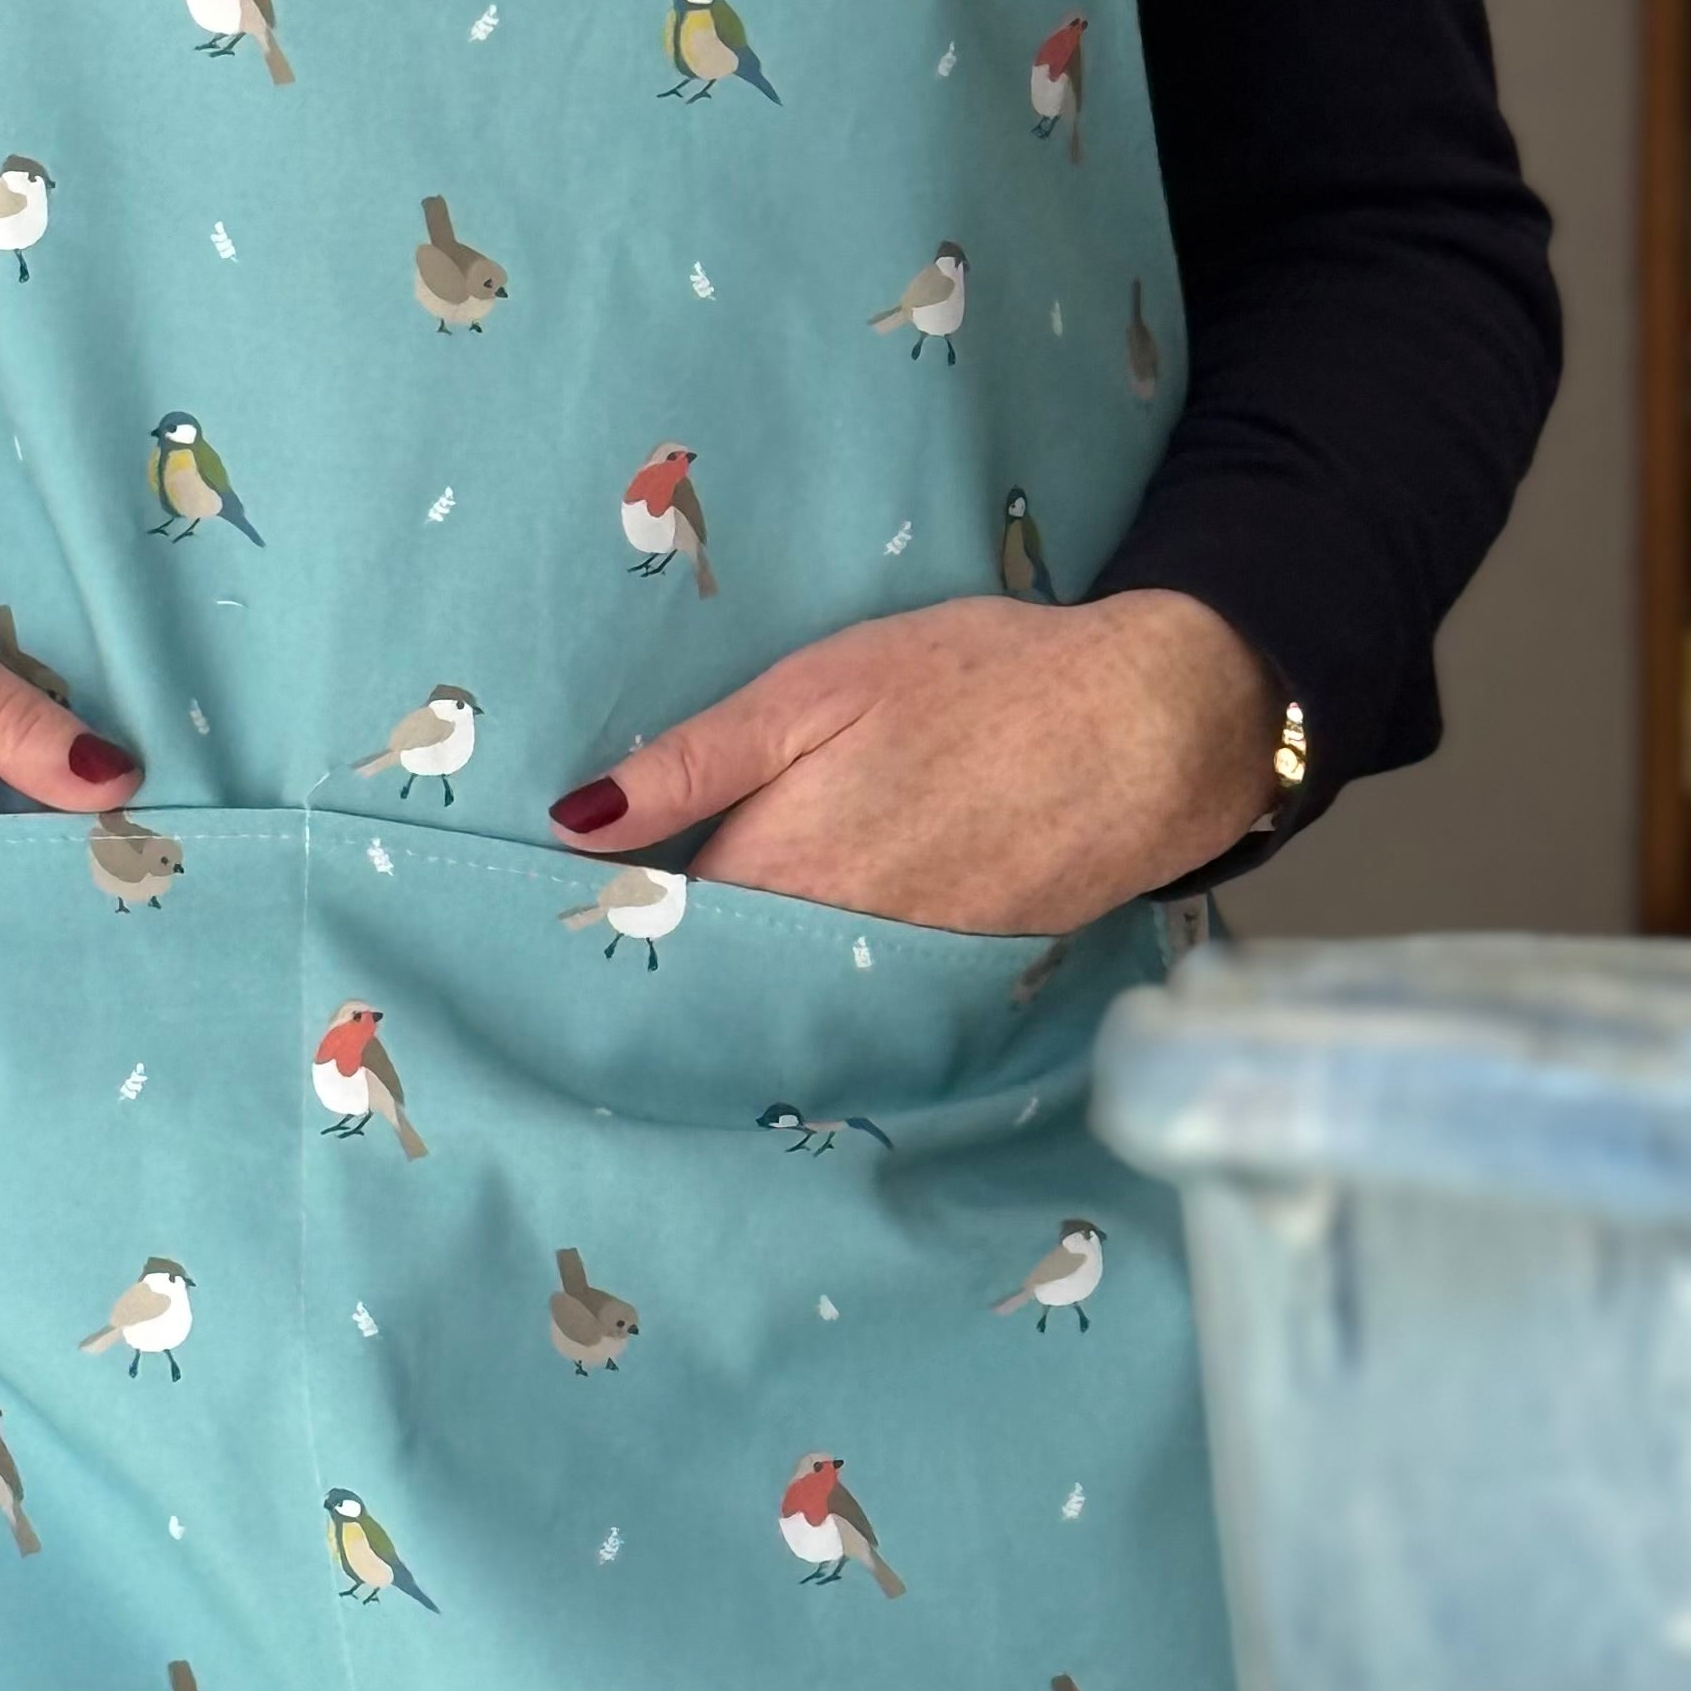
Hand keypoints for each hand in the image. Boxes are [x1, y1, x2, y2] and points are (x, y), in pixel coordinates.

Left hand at [546, 592, 1279, 937]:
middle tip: (583, 958)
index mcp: (775, 874)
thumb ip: (692, 764)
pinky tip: (785, 974)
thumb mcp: (814, 691)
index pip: (647, 933)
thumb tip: (570, 823)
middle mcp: (824, 951)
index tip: (539, 925)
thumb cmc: (977, 685)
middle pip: (706, 983)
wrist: (1151, 733)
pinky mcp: (946, 981)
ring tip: (669, 972)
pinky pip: (850, 1004)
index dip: (594, 926)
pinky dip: (809, 996)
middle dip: (649, 975)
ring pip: (776, 1003)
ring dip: (725, 995)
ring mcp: (890, 977)